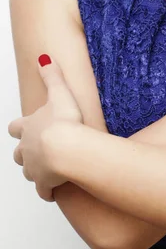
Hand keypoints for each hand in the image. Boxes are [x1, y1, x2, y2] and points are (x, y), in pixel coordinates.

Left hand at [8, 55, 83, 201]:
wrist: (67, 147)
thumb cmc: (64, 121)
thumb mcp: (59, 92)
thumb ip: (51, 75)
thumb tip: (44, 57)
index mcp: (27, 127)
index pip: (16, 127)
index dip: (19, 127)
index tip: (23, 127)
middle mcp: (26, 148)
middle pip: (18, 152)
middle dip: (25, 151)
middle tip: (37, 149)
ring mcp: (34, 167)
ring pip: (28, 171)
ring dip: (35, 169)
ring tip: (47, 168)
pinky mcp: (45, 182)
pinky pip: (43, 190)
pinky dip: (47, 191)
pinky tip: (53, 190)